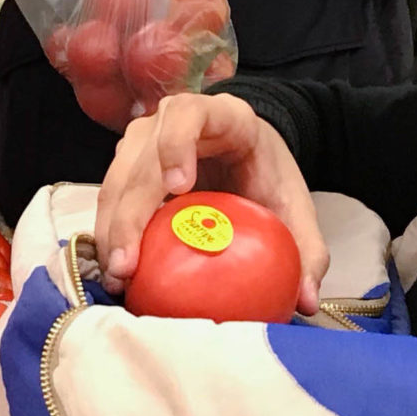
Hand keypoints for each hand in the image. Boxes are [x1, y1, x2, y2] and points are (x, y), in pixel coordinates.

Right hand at [93, 91, 327, 313]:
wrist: (246, 153)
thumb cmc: (265, 174)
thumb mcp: (293, 205)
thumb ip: (306, 249)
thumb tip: (306, 300)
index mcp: (220, 116)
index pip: (187, 115)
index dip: (175, 145)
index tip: (178, 188)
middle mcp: (169, 122)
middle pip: (139, 161)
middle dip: (129, 215)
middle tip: (129, 266)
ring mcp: (141, 143)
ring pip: (114, 182)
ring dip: (111, 231)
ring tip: (117, 278)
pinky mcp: (126, 167)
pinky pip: (110, 200)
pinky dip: (110, 235)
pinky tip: (116, 273)